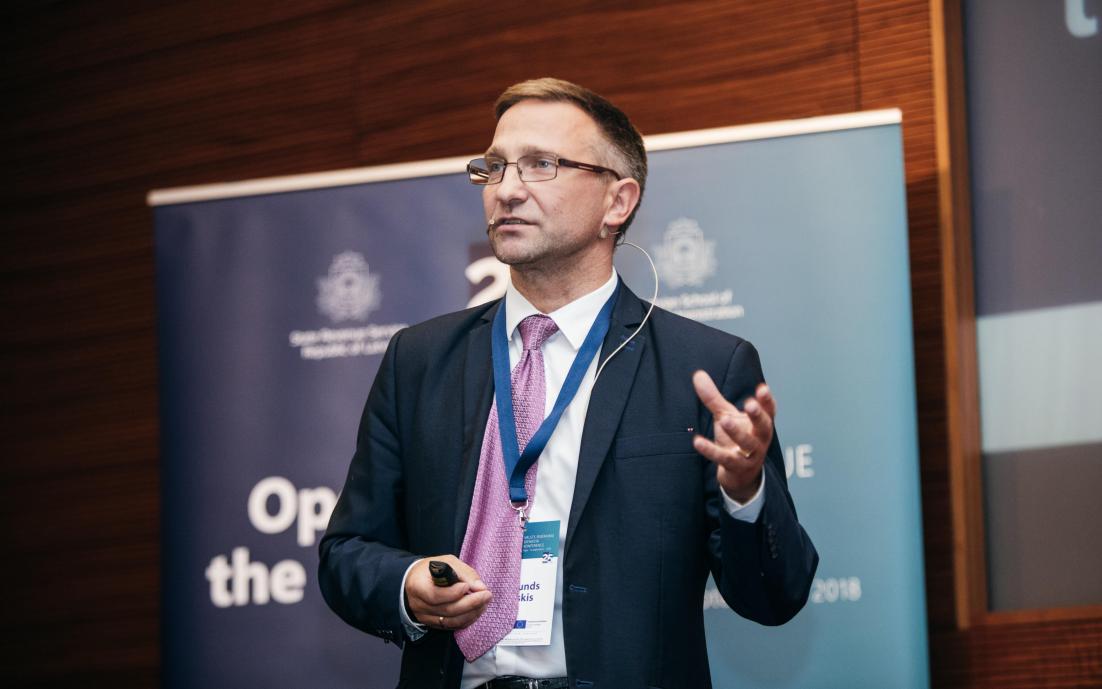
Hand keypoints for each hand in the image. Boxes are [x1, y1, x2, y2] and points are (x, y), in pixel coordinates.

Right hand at [404, 555, 490, 630]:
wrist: (415, 581)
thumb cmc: (431, 569)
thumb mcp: (446, 562)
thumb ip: (463, 572)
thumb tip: (480, 587)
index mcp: (417, 586)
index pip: (434, 595)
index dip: (453, 593)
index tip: (468, 586)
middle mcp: (419, 605)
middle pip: (447, 610)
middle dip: (470, 603)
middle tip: (486, 595)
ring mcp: (426, 617)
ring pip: (452, 621)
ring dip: (472, 613)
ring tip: (484, 602)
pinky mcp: (433, 624)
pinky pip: (453, 626)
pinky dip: (467, 619)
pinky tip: (477, 610)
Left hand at [691, 370, 775, 502]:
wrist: (740, 473)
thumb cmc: (736, 437)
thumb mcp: (726, 415)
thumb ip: (713, 397)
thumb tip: (698, 374)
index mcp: (761, 423)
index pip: (769, 410)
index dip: (767, 400)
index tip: (762, 388)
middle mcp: (760, 438)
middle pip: (764, 426)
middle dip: (757, 415)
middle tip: (750, 404)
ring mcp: (751, 454)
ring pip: (747, 443)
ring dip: (736, 431)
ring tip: (724, 420)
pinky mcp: (736, 467)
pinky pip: (725, 458)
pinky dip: (711, 451)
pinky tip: (697, 442)